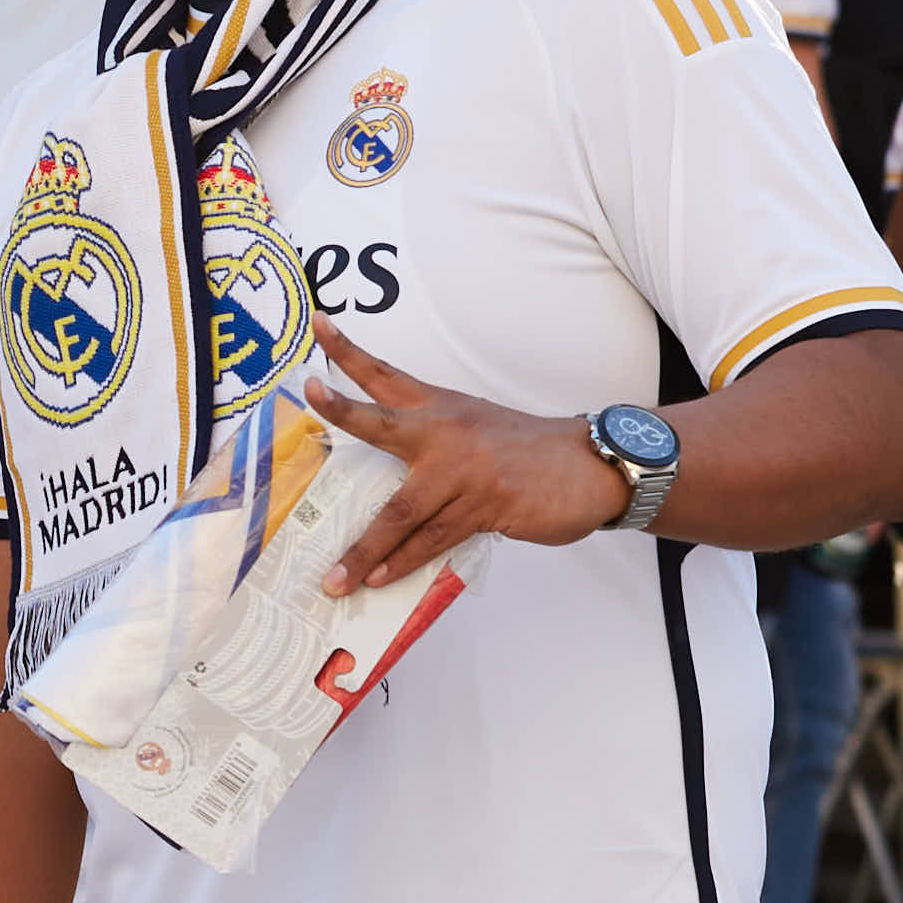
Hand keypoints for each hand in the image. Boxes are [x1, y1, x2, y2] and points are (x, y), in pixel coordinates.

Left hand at [299, 323, 630, 590]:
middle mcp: (446, 431)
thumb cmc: (525, 454)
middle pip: (383, 421)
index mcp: (440, 408)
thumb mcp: (474, 432)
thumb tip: (383, 493)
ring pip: (401, 510)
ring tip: (334, 579)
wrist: (591, 466)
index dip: (350, 351)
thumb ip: (429, 449)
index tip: (318, 323)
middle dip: (343, 410)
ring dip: (365, 550)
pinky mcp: (486, 504)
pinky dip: (404, 562)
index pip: (386, 374)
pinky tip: (380, 578)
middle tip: (310, 395)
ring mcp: (465, 469)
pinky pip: (434, 539)